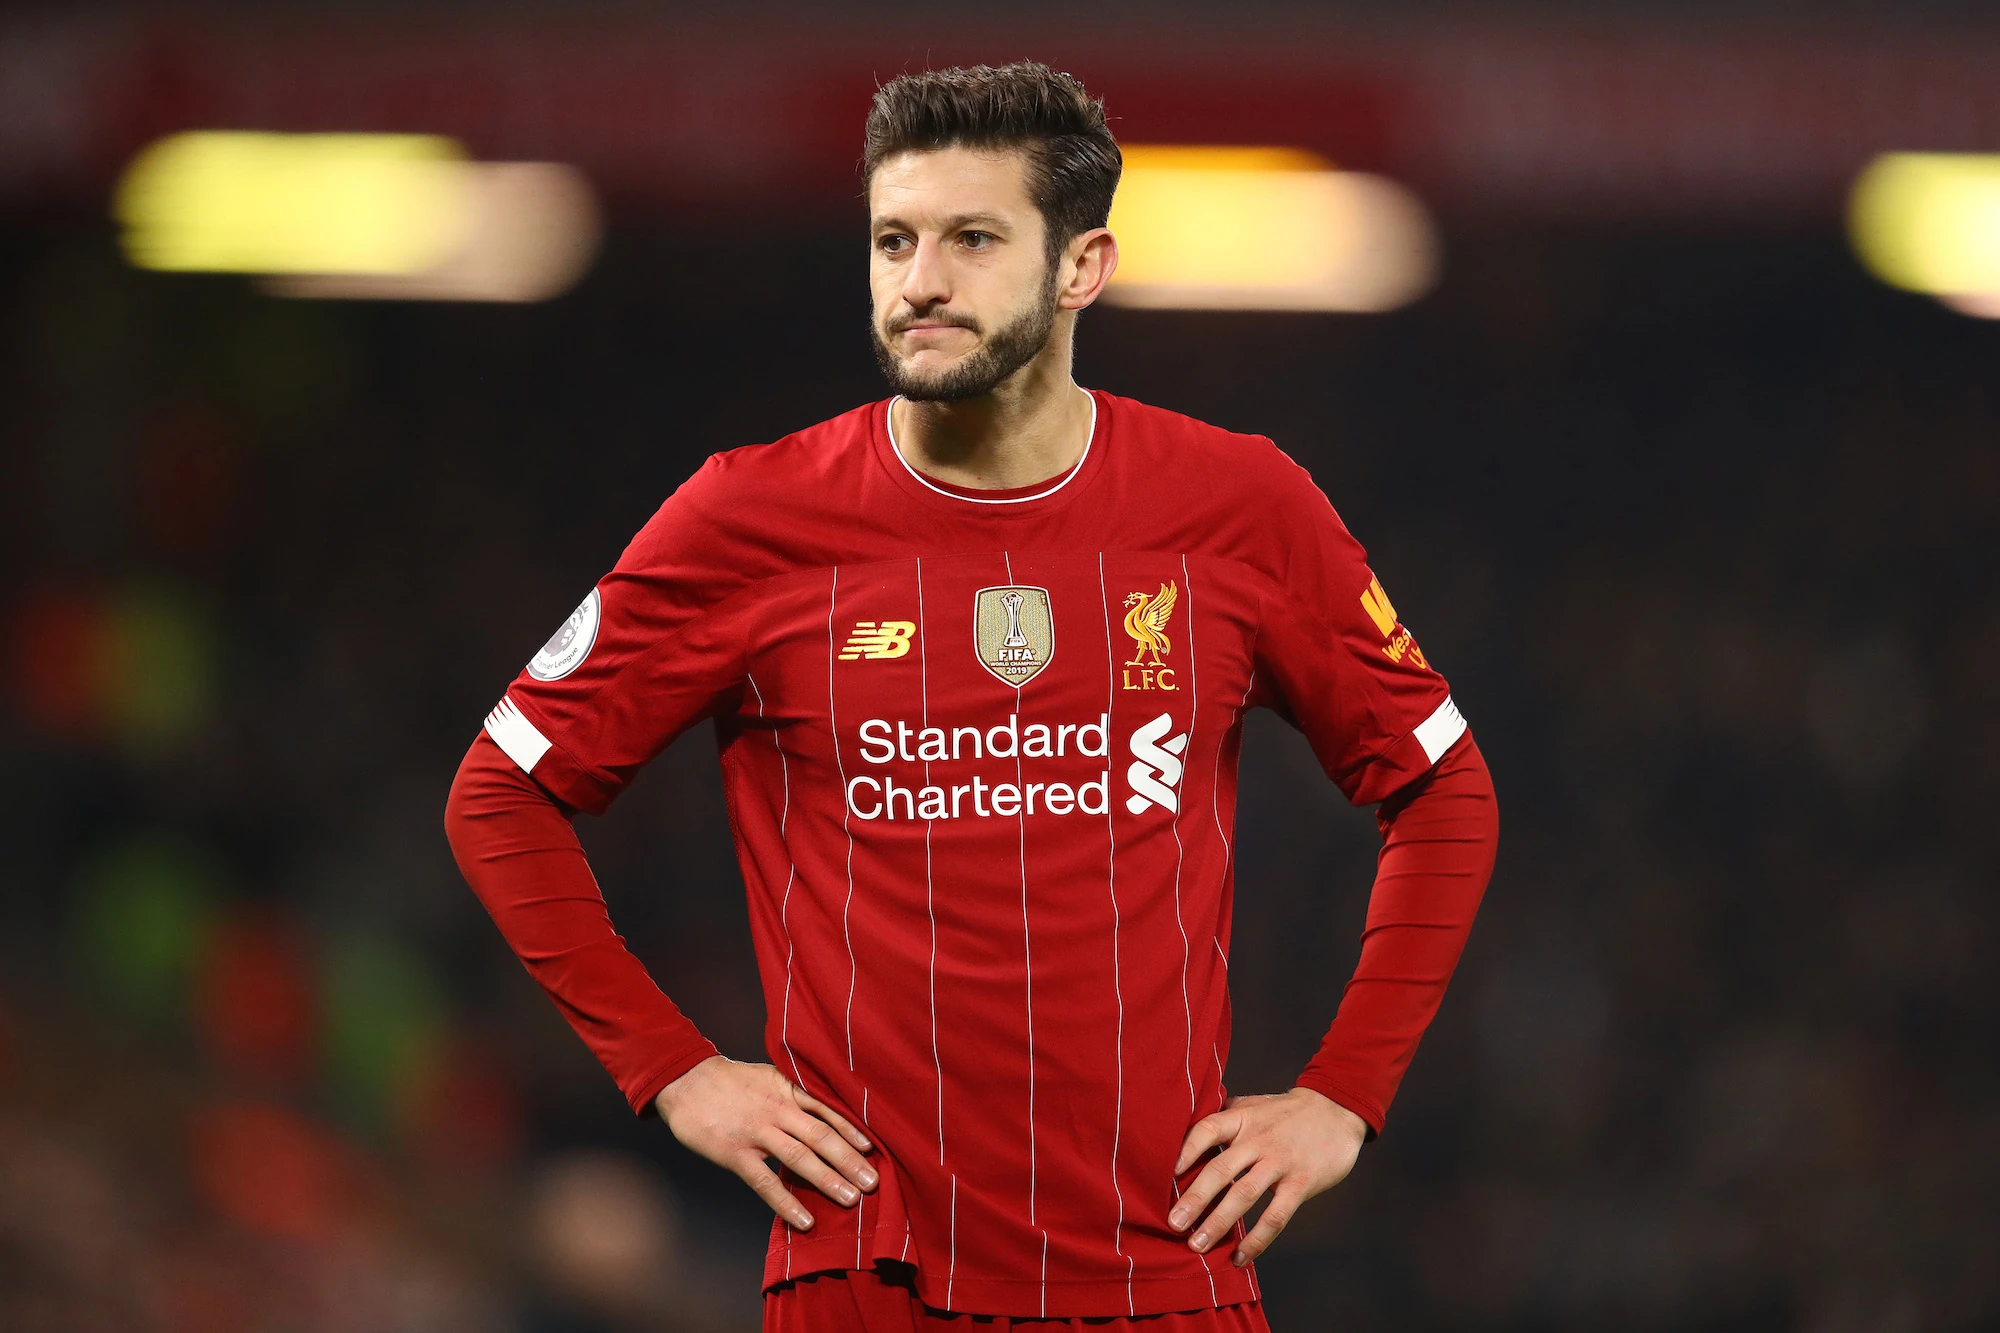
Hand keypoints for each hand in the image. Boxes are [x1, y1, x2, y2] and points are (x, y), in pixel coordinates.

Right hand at [653, 1056, 876, 1230]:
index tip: (872, 1148)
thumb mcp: (768, 1076)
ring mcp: (757, 1132)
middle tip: (872, 1181)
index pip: (827, 1111)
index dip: (851, 1130)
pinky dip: (787, 1203)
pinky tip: (805, 1220)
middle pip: (820, 1136)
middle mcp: (777, 1110)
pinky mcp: (736, 1153)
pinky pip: (765, 1182)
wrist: (685, 1081)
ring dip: (827, 1180)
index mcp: (787, 1090)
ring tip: (851, 1199)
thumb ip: (794, 1091)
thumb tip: (825, 1107)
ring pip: (799, 1158)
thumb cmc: (731, 1081)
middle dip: (849, 1160)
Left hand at [1168, 1087, 1366, 1264]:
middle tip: (1173, 1224)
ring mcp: (1280, 1162)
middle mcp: (1258, 1140)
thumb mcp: (1253, 1104)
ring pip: (1244, 1195)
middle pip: (1220, 1170)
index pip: (1206, 1130)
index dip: (1185, 1151)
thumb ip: (1224, 1116)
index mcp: (1242, 1118)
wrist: (1336, 1110)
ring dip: (1218, 1223)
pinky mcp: (1301, 1184)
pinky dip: (1256, 1240)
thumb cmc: (1286, 1111)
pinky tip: (1240, 1257)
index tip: (1167, 1174)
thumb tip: (1185, 1128)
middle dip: (1194, 1199)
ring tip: (1197, 1245)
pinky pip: (1275, 1217)